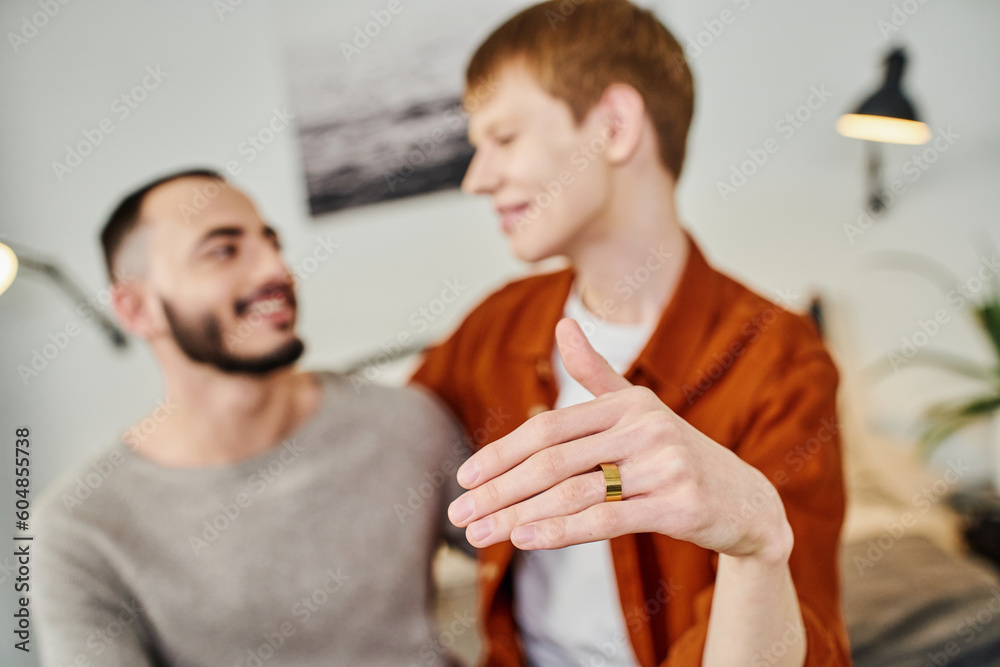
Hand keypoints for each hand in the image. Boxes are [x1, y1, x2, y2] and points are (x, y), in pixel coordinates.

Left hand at [447, 318, 792, 561]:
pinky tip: (525, 539)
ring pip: (574, 492)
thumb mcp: (640, 409)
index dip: (501, 452)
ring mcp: (665, 465)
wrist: (748, 501)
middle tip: (459, 514)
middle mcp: (645, 427)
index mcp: (628, 403)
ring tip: (479, 535)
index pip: (549, 428)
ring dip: (518, 515)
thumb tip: (562, 324)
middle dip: (499, 489)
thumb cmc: (678, 455)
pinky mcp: (680, 506)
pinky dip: (562, 529)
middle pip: (553, 461)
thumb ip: (596, 373)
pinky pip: (608, 520)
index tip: (464, 477)